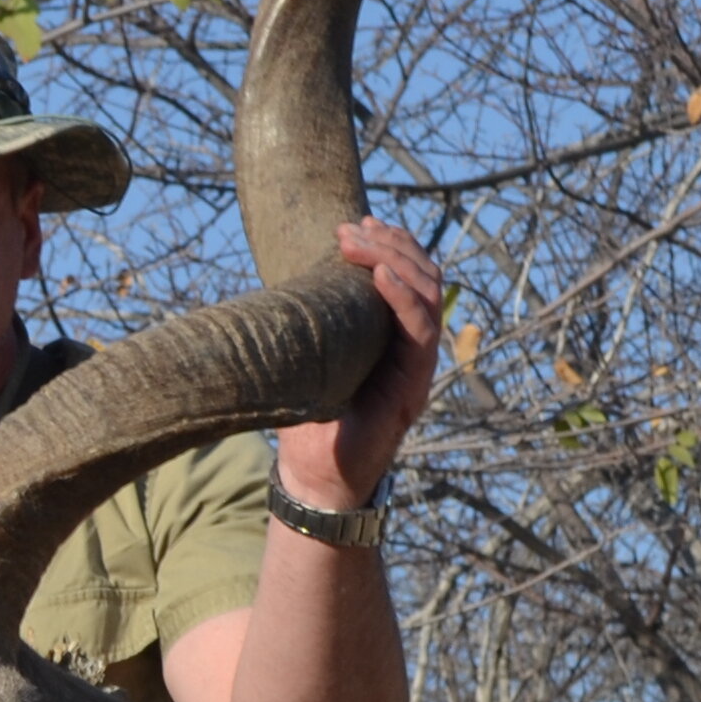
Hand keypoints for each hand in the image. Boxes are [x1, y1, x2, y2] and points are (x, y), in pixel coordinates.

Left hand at [276, 217, 442, 510]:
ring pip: (428, 293)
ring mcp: (417, 362)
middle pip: (422, 274)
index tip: (353, 225)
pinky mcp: (415, 384)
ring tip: (359, 243)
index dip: (387, 243)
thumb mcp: (306, 360)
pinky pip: (421, 331)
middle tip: (350, 229)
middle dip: (389, 243)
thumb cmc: (307, 419)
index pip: (405, 273)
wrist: (316, 477)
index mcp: (389, 332)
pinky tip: (381, 276)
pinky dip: (404, 298)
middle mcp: (410, 342)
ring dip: (395, 260)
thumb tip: (272, 281)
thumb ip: (307, 324)